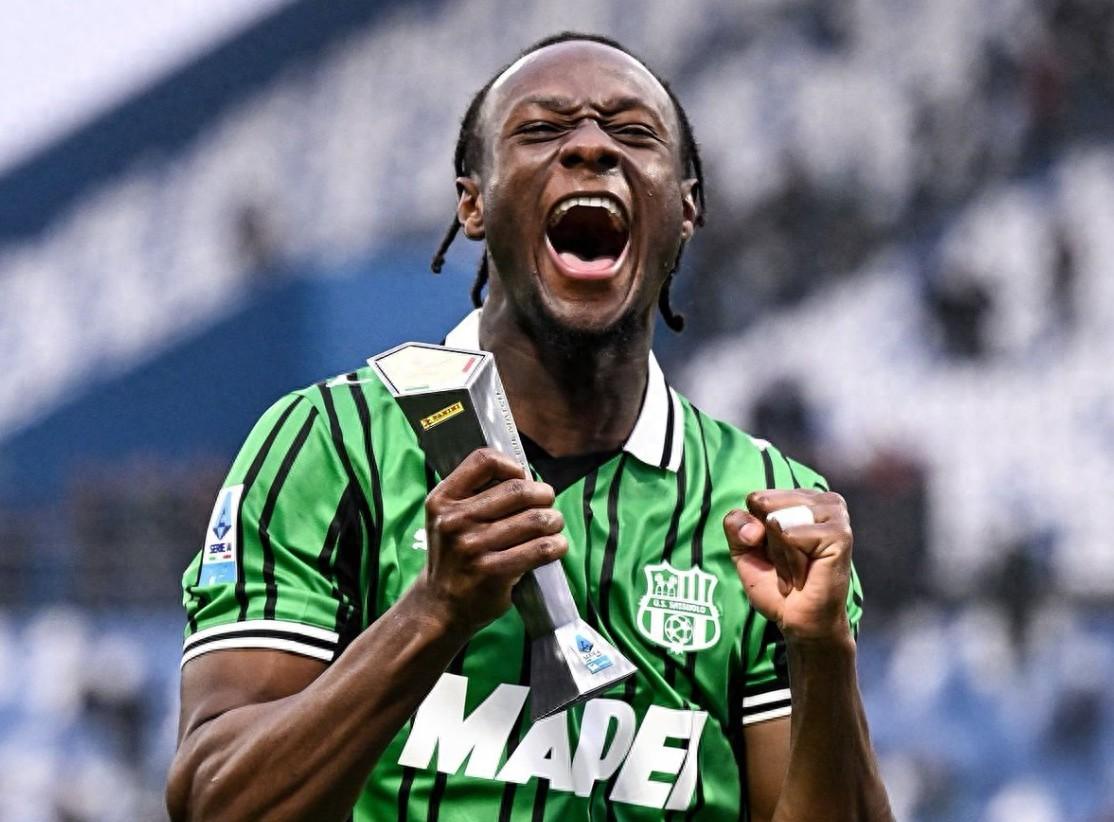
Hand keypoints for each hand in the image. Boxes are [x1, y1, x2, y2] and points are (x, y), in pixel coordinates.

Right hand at [419, 448, 567, 634]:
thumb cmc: (453, 556)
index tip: (522, 480)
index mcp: (443, 500)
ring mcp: (473, 547)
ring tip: (552, 525)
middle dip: (543, 495)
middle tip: (547, 504)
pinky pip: (541, 549)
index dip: (512, 466)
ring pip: (535, 519)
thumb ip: (477, 495)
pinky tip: (555, 546)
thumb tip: (527, 477)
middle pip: (518, 490)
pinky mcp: (493, 572)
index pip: (484, 461)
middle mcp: (454, 521)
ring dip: (553, 520)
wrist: (440, 606)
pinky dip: (556, 545)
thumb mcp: (448, 518)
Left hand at [723, 489, 852, 642]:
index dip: (755, 530)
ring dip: (780, 554)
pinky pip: (792, 537)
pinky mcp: (840, 535)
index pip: (756, 498)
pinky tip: (806, 575)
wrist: (798, 620)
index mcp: (803, 497)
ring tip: (797, 570)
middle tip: (787, 564)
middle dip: (767, 542)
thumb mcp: (744, 549)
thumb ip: (736, 525)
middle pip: (765, 505)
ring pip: (777, 520)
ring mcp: (835, 515)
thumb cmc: (776, 583)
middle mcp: (824, 500)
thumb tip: (754, 527)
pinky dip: (791, 563)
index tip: (773, 552)